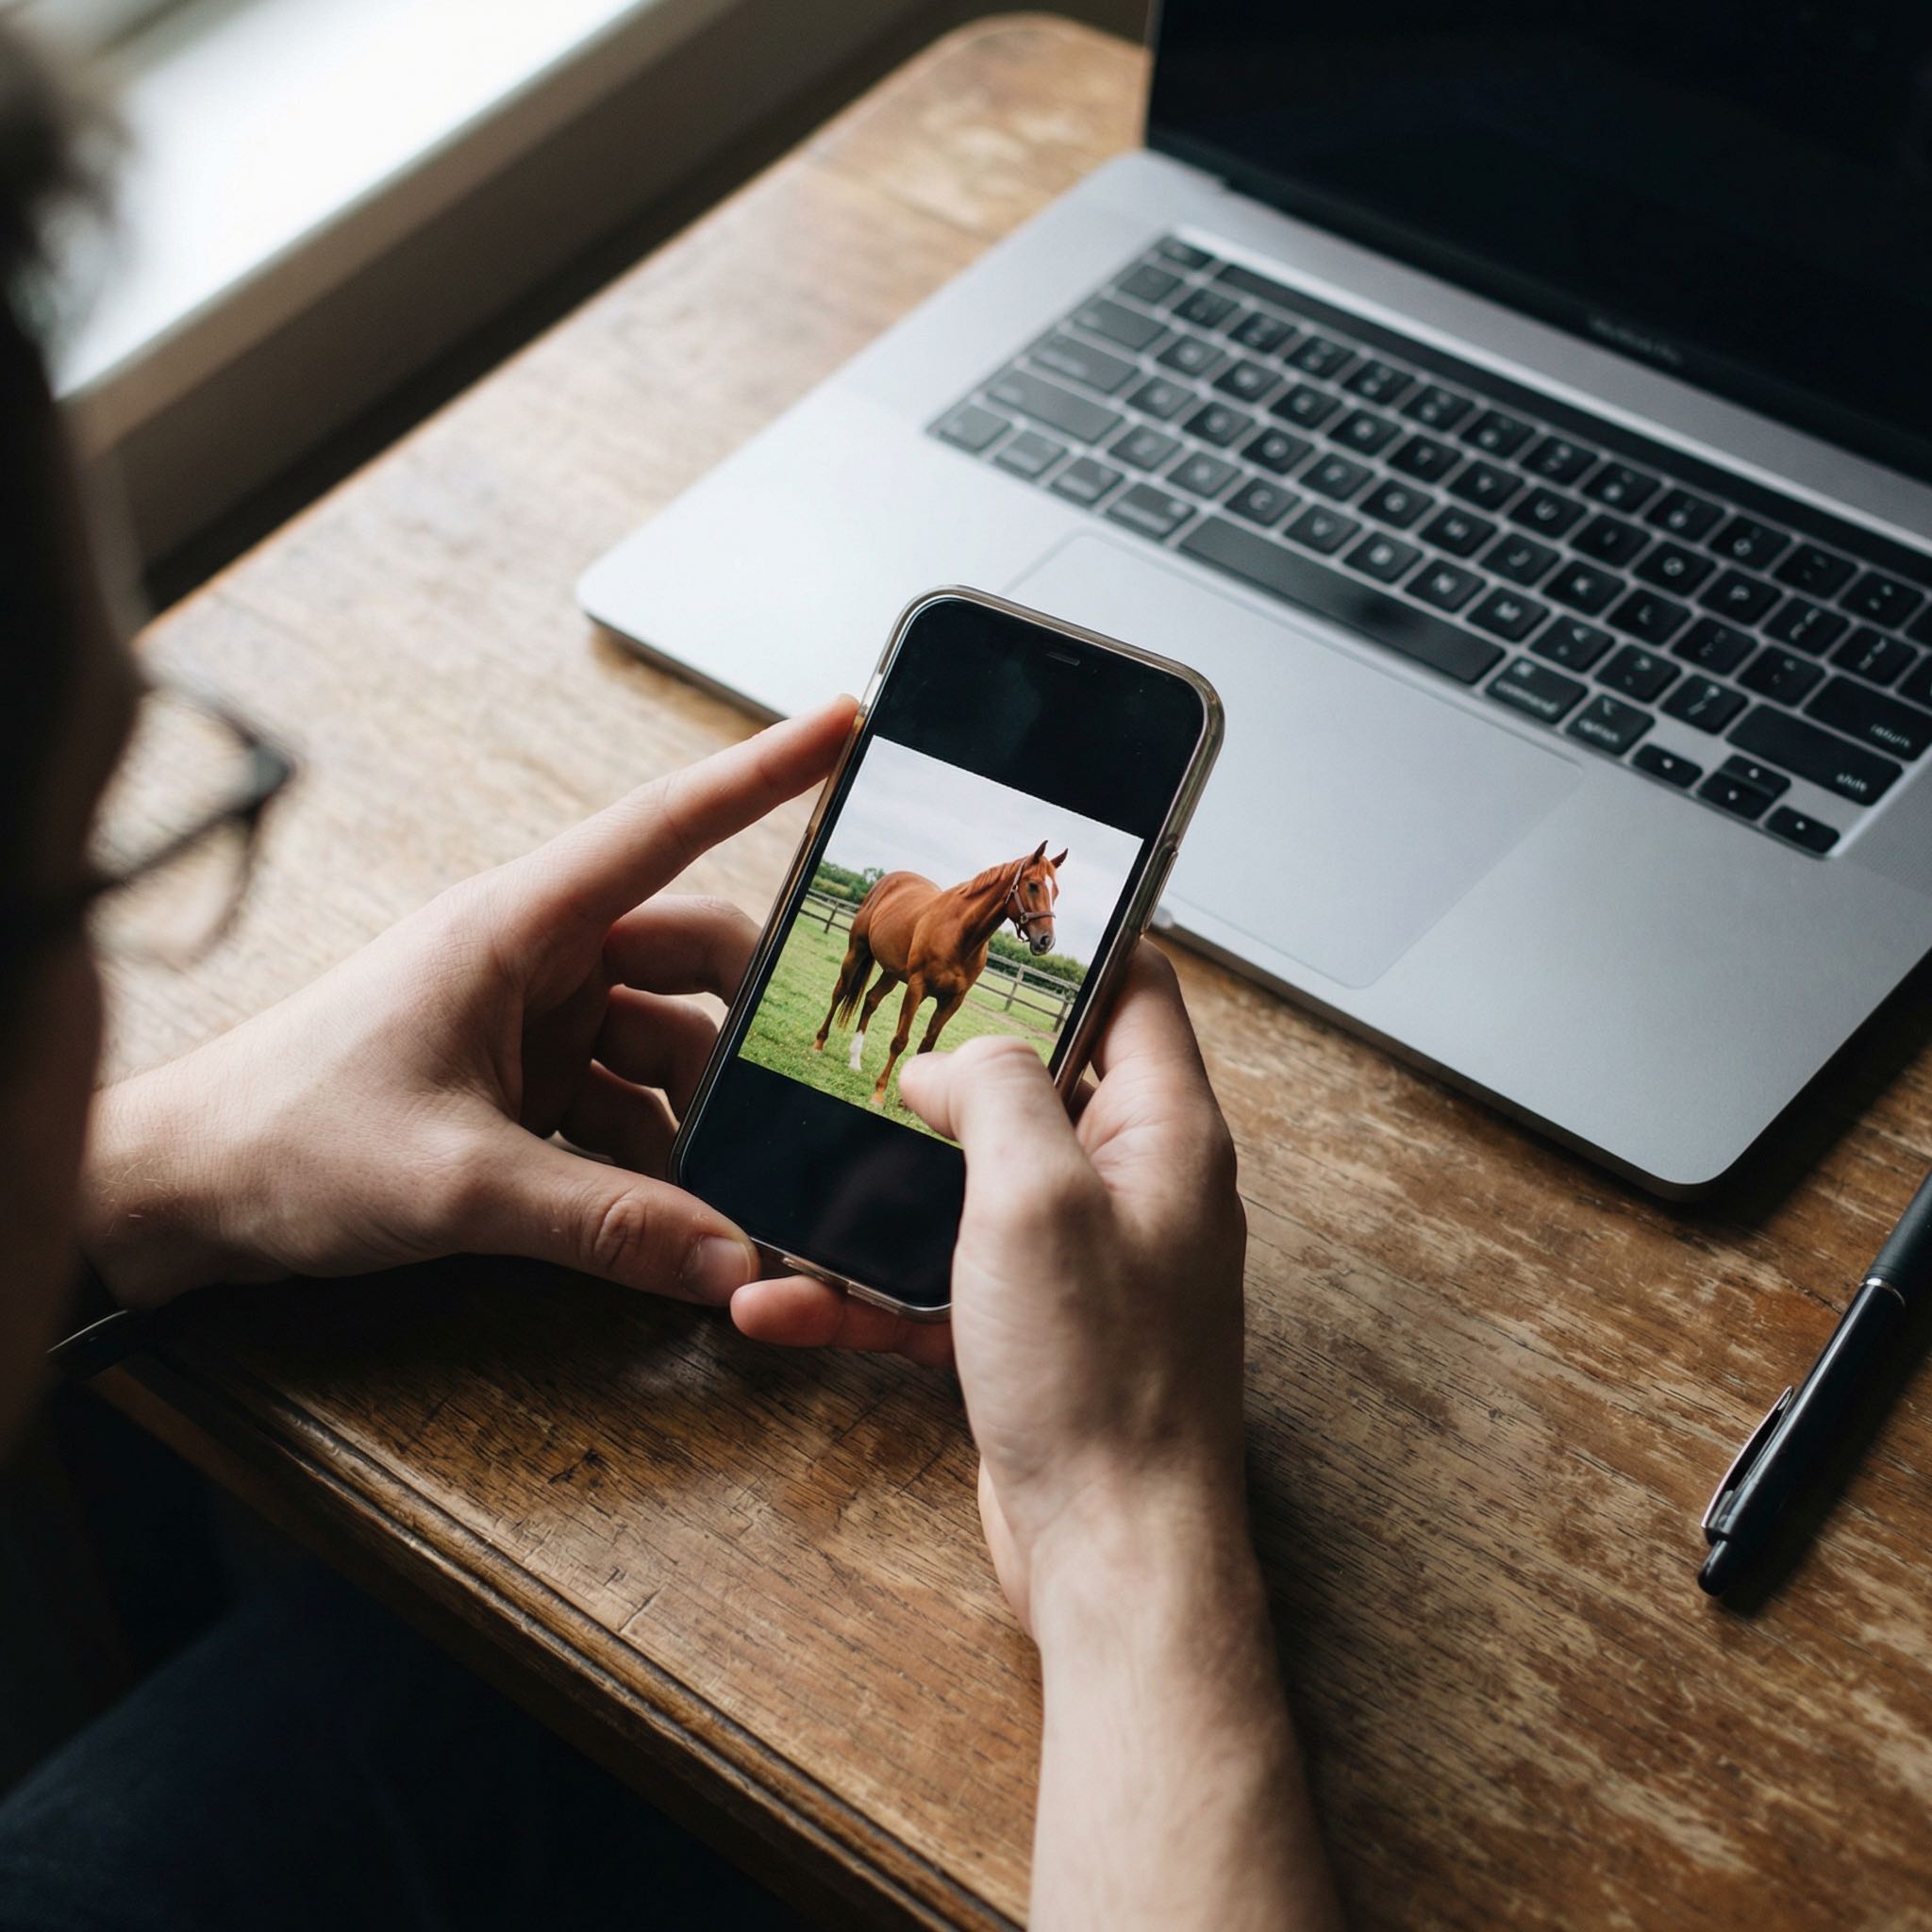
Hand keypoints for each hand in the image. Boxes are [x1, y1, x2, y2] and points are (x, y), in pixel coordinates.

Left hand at [82, 699, 857, 1309]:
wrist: (180, 1192)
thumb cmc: (285, 1138)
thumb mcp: (457, 1182)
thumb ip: (606, 1222)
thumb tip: (731, 1258)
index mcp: (516, 926)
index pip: (664, 825)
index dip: (761, 772)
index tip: (841, 724)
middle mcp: (533, 958)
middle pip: (690, 958)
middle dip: (751, 1029)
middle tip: (808, 1095)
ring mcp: (528, 1022)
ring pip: (665, 1045)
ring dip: (703, 1118)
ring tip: (740, 1190)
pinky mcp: (517, 1083)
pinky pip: (623, 1106)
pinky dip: (656, 1159)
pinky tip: (675, 1219)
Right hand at [732, 942, 1249, 1628]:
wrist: (1111, 1554)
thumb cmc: (1103, 1380)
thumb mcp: (1038, 1195)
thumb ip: (998, 1089)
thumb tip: (952, 1063)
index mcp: (1162, 1131)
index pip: (1135, 987)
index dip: (1064, 943)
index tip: (974, 921)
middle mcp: (1129, 1187)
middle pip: (1033, 1084)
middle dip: (939, 1067)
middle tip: (854, 1035)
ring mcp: (1076, 1265)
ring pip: (964, 1191)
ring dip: (874, 1192)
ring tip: (785, 1176)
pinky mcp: (1027, 1333)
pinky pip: (934, 1287)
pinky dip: (863, 1292)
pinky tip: (779, 1304)